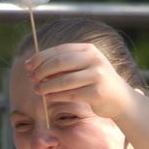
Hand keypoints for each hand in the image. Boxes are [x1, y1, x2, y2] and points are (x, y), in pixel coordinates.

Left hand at [24, 42, 139, 119]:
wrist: (120, 99)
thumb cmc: (95, 81)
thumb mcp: (83, 67)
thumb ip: (64, 64)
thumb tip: (35, 66)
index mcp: (88, 49)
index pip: (59, 50)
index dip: (40, 58)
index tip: (28, 66)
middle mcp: (94, 59)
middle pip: (60, 63)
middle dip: (42, 71)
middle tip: (32, 79)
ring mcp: (97, 75)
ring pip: (63, 80)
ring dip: (46, 86)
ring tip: (37, 89)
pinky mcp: (97, 92)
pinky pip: (70, 94)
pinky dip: (56, 96)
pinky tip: (47, 97)